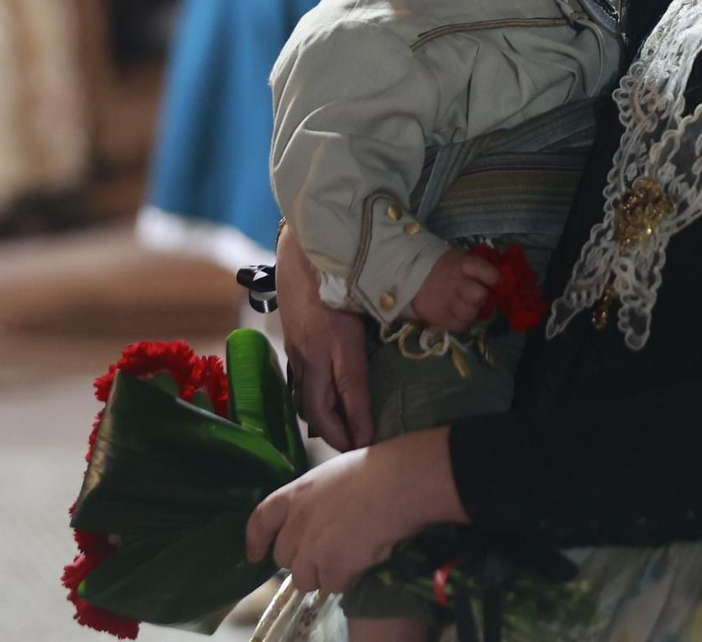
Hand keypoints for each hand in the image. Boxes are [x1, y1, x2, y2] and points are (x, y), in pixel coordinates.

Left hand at [244, 429, 463, 594]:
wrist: (399, 483)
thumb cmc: (376, 469)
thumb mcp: (333, 475)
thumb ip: (316, 499)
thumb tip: (322, 517)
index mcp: (295, 495)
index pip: (260, 521)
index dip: (255, 540)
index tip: (256, 554)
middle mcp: (296, 524)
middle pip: (284, 558)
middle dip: (302, 560)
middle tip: (327, 553)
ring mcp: (313, 548)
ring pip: (306, 579)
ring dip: (324, 573)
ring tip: (350, 557)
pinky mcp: (334, 568)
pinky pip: (334, 585)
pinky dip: (349, 578)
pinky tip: (365, 560)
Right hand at [277, 224, 374, 450]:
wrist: (301, 250)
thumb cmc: (342, 270)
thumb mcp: (368, 298)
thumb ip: (387, 322)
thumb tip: (410, 342)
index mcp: (338, 340)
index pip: (351, 390)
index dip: (359, 420)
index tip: (369, 444)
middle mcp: (314, 351)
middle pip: (318, 408)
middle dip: (336, 435)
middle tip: (355, 450)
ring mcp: (298, 350)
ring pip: (304, 399)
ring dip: (322, 422)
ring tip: (342, 437)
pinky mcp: (291, 345)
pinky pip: (298, 384)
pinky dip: (310, 403)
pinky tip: (323, 410)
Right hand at [411, 249, 500, 333]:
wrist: (411, 276)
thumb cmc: (444, 267)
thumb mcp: (459, 259)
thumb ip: (477, 269)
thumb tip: (499, 280)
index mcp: (461, 264)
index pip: (481, 268)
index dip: (491, 275)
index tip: (495, 281)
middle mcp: (455, 283)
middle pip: (479, 295)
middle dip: (482, 297)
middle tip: (477, 296)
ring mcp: (446, 301)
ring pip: (471, 313)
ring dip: (472, 310)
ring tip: (465, 305)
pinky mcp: (439, 317)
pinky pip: (461, 325)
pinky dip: (463, 321)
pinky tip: (458, 314)